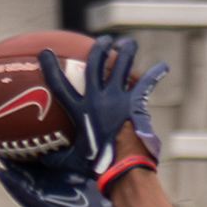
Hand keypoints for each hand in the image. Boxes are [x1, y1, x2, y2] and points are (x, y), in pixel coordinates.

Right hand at [36, 31, 165, 179]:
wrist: (123, 165)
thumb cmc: (97, 164)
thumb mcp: (72, 161)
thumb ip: (57, 158)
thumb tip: (44, 160)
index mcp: (79, 110)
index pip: (59, 84)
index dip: (50, 67)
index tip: (45, 52)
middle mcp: (97, 98)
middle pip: (96, 63)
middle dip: (99, 47)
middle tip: (103, 41)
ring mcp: (117, 98)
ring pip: (122, 65)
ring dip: (126, 51)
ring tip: (127, 43)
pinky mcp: (135, 102)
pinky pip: (146, 83)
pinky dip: (155, 74)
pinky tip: (163, 66)